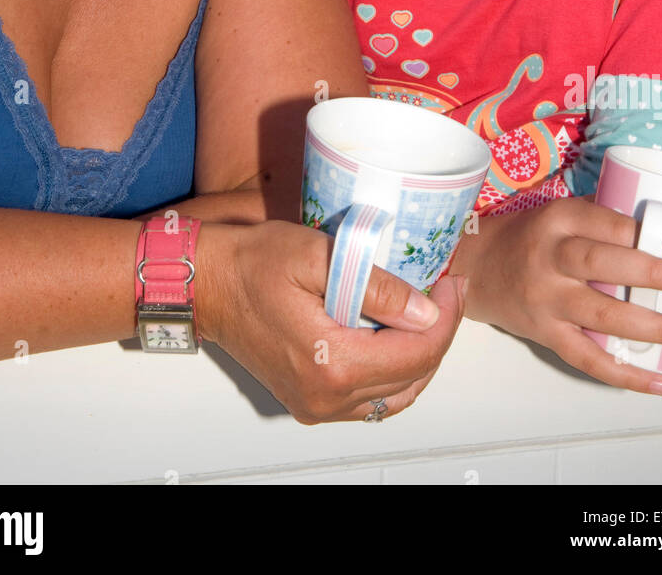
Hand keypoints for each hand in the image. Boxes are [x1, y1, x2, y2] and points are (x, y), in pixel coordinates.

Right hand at [195, 220, 466, 423]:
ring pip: (395, 395)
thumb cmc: (252, 263)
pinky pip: (369, 400)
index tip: (454, 282)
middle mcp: (326, 396)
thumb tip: (425, 311)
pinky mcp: (310, 400)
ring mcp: (317, 404)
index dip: (447, 317)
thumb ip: (376, 287)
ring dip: (420, 357)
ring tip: (430, 314)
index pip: (416, 353)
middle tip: (449, 292)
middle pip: (412, 377)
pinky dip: (393, 373)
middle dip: (440, 334)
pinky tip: (397, 339)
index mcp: (330, 363)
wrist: (207, 284)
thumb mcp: (317, 256)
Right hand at [452, 195, 661, 393]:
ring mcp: (546, 299)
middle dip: (653, 273)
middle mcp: (550, 257)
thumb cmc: (526, 238)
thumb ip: (600, 220)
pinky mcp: (544, 333)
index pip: (610, 225)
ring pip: (603, 314)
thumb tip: (660, 234)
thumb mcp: (557, 214)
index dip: (651, 240)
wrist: (474, 268)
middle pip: (604, 264)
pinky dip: (624, 374)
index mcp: (557, 219)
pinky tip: (657, 382)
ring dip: (653, 326)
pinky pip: (587, 358)